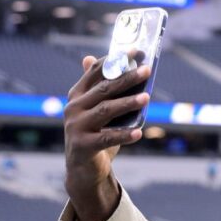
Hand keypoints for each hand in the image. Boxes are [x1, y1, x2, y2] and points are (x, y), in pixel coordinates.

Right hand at [63, 50, 148, 220]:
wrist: (84, 169)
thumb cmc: (96, 134)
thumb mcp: (97, 110)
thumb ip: (99, 88)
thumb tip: (92, 58)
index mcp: (77, 95)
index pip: (95, 72)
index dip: (114, 60)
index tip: (134, 51)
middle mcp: (73, 108)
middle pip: (104, 89)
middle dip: (126, 78)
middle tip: (147, 70)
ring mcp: (76, 127)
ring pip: (106, 111)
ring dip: (128, 103)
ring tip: (147, 97)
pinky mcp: (82, 146)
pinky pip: (107, 138)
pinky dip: (124, 135)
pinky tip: (139, 132)